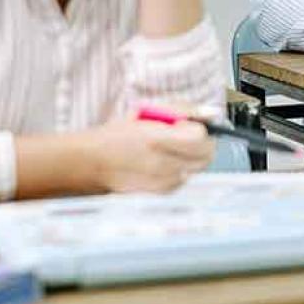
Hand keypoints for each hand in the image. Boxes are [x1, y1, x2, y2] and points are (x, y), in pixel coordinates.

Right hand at [83, 115, 213, 192]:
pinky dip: (181, 168)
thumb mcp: (148, 112)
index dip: (199, 128)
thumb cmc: (119, 133)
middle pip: (206, 155)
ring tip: (172, 148)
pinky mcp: (162, 192)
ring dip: (193, 156)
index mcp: (157, 139)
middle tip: (188, 135)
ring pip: (197, 167)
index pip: (200, 137)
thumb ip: (182, 111)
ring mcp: (163, 181)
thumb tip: (211, 114)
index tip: (189, 124)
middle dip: (203, 143)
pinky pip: (185, 178)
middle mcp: (162, 163)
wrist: (93, 163)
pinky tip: (164, 161)